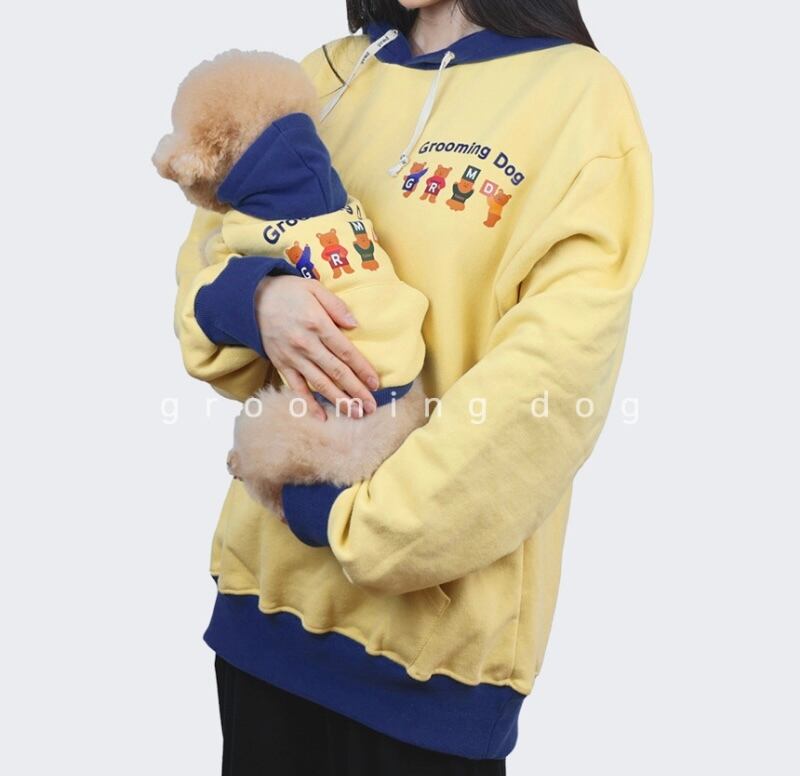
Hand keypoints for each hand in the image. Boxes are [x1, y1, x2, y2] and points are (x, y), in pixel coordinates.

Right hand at [255, 275, 379, 420]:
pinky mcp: (281, 364)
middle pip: (336, 372)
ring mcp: (293, 357)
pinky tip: (322, 417)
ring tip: (355, 414)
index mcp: (317, 324)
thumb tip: (355, 325)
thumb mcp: (314, 288)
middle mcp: (306, 344)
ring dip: (339, 401)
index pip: (346, 351)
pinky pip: (297, 388)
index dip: (362, 369)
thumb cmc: (288, 292)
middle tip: (371, 407)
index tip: (375, 384)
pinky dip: (309, 403)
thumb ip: (336, 306)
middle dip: (356, 391)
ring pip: (320, 384)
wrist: (251, 299)